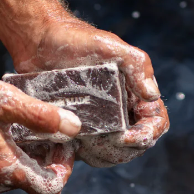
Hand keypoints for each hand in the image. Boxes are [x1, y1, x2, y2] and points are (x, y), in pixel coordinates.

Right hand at [0, 74, 80, 193]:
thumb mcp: (5, 101)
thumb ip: (42, 117)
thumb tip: (73, 128)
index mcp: (4, 168)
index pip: (50, 188)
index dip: (64, 168)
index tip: (65, 144)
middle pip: (35, 183)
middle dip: (49, 159)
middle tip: (51, 129)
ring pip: (18, 177)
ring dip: (30, 156)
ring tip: (29, 127)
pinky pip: (0, 172)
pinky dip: (11, 156)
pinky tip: (7, 132)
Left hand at [13, 17, 168, 166]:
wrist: (38, 41)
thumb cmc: (75, 39)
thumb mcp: (109, 46)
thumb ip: (137, 65)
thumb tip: (152, 95)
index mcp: (133, 91)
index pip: (155, 120)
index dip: (147, 133)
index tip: (128, 136)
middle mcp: (120, 108)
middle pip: (136, 143)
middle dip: (126, 148)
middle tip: (107, 142)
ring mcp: (98, 120)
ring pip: (113, 152)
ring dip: (106, 154)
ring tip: (89, 143)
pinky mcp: (76, 127)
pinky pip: (87, 151)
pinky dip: (85, 154)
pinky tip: (73, 144)